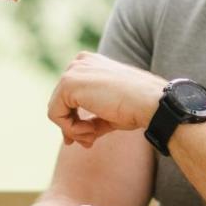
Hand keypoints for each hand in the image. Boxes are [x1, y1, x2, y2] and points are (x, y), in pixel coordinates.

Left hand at [47, 52, 164, 146]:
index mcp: (91, 63)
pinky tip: (91, 131)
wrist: (150, 102)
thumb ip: (90, 120)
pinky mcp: (68, 83)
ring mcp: (73, 71)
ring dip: (73, 130)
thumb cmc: (136, 107)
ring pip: (56, 109)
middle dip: (72, 127)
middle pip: (60, 102)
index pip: (70, 95)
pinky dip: (71, 129)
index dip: (74, 119)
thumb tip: (69, 138)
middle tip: (88, 143)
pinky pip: (56, 114)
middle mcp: (79, 62)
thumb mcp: (109, 113)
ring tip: (92, 137)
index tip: (87, 136)